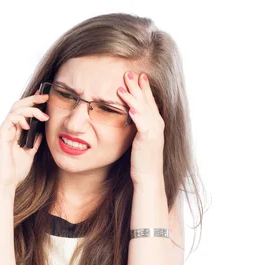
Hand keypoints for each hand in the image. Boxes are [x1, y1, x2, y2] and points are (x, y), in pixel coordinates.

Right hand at [0, 90, 48, 188]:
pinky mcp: (1, 134)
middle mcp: (8, 129)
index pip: (23, 112)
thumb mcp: (29, 155)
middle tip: (46, 97)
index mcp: (14, 132)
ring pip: (15, 109)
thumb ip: (34, 144)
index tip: (46, 99)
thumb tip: (41, 134)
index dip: (33, 103)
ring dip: (31, 110)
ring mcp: (4, 131)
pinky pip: (10, 119)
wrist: (6, 182)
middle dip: (32, 99)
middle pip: (18, 106)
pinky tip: (29, 126)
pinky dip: (20, 119)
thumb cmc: (15, 171)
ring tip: (44, 116)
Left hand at [117, 71, 165, 185]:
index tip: (139, 75)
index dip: (144, 88)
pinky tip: (130, 107)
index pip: (149, 102)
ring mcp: (154, 131)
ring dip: (133, 97)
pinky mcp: (148, 139)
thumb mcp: (140, 140)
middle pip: (146, 101)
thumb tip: (130, 118)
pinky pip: (142, 124)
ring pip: (143, 109)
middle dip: (137, 86)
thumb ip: (138, 127)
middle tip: (129, 72)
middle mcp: (157, 124)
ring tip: (122, 86)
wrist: (149, 177)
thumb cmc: (142, 160)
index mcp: (155, 123)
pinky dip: (137, 114)